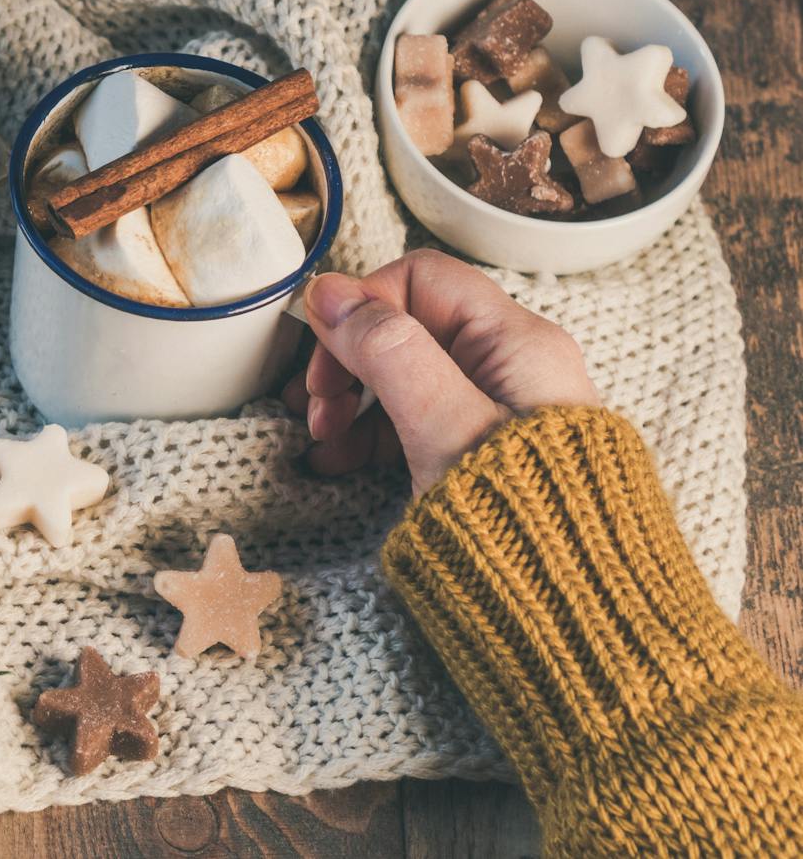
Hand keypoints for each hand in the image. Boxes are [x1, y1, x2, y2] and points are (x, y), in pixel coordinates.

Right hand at [282, 249, 599, 495]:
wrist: (575, 611)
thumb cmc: (522, 524)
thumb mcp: (444, 427)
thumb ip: (388, 352)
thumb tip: (330, 292)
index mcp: (515, 343)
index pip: (421, 278)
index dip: (362, 303)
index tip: (321, 350)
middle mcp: (511, 366)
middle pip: (407, 325)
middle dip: (349, 357)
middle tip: (315, 404)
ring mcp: (497, 410)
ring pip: (405, 375)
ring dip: (352, 399)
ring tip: (324, 442)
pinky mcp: (482, 451)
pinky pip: (415, 419)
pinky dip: (372, 433)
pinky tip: (342, 460)